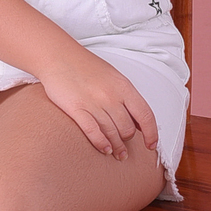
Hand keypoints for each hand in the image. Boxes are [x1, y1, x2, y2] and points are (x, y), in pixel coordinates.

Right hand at [38, 50, 159, 161]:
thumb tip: (139, 121)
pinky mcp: (76, 109)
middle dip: (128, 141)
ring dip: (117, 147)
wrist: (58, 56)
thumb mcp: (114, 77)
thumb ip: (127, 97)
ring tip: (117, 154)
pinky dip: (101, 143)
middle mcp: (111, 96)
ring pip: (112, 132)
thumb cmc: (86, 67)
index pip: (145, 115)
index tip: (151, 145)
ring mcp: (93, 103)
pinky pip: (93, 132)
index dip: (151, 134)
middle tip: (126, 149)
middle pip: (127, 128)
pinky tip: (105, 149)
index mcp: (124, 86)